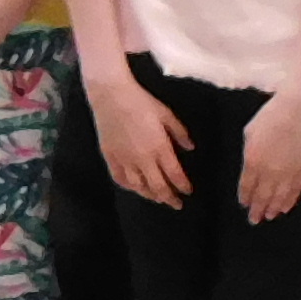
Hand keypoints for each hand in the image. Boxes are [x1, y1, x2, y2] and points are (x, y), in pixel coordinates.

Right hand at [93, 69, 191, 205]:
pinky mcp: (110, 156)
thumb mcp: (166, 114)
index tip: (189, 191)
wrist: (111, 95)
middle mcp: (142, 158)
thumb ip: (179, 133)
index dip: (183, 185)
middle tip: (177, 204)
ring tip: (158, 199)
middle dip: (169, 197)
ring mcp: (124, 159)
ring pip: (138, 186)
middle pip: (158, 186)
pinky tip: (135, 188)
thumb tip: (190, 148)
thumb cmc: (141, 101)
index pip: (175, 174)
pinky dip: (129, 187)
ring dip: (150, 195)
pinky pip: (120, 178)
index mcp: (159, 147)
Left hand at [236, 91, 300, 222]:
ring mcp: (290, 173)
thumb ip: (249, 155)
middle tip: (254, 220)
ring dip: (273, 208)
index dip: (245, 197)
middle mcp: (271, 172)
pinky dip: (290, 201)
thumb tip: (251, 169)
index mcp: (253, 161)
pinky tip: (285, 208)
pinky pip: (296, 191)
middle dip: (257, 209)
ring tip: (268, 216)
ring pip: (280, 197)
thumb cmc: (271, 115)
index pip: (247, 186)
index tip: (243, 205)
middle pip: (263, 196)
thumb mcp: (250, 133)